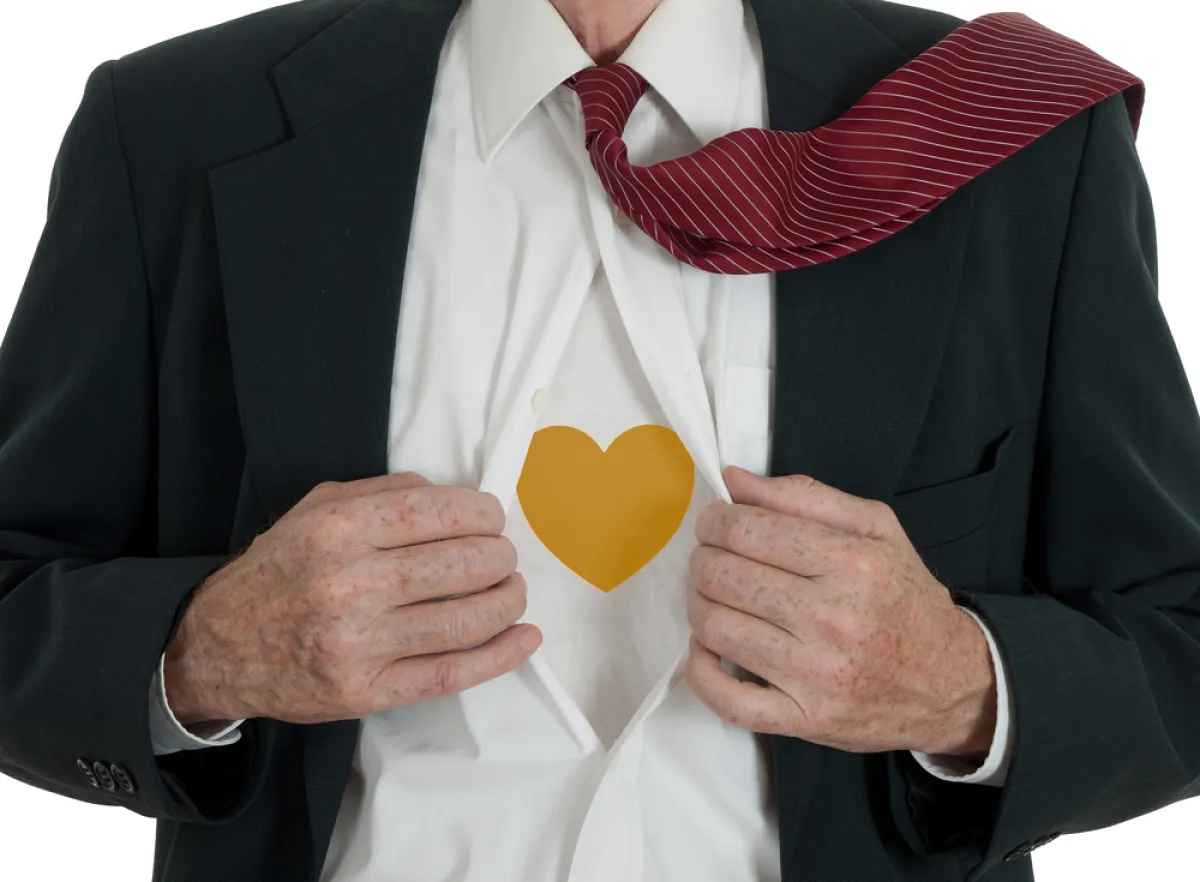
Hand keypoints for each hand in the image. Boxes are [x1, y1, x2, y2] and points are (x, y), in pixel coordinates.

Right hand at [163, 472, 541, 726]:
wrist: (217, 647)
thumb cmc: (279, 571)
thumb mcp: (316, 509)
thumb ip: (385, 493)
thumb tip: (454, 496)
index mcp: (338, 530)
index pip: (441, 513)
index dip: (484, 515)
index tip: (493, 520)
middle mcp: (350, 584)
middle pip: (465, 565)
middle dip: (501, 558)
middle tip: (503, 558)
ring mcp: (360, 643)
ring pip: (467, 620)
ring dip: (507, 602)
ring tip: (512, 592)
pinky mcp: (367, 691)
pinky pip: (452, 673)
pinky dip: (500, 656)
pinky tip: (524, 638)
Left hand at [684, 466, 995, 757]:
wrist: (953, 683)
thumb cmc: (905, 598)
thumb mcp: (876, 528)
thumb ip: (803, 497)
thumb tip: (734, 481)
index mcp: (852, 562)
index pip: (746, 530)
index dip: (714, 521)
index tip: (715, 524)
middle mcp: (834, 617)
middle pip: (722, 575)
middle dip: (703, 559)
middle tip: (713, 559)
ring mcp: (817, 674)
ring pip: (715, 628)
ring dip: (699, 606)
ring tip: (716, 598)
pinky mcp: (806, 720)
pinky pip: (727, 699)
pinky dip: (701, 672)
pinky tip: (708, 649)